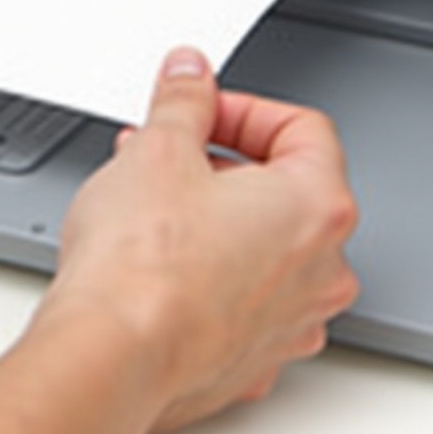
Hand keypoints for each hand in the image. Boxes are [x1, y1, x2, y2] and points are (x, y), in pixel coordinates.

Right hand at [33, 46, 359, 431]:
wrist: (111, 356)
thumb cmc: (143, 267)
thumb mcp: (159, 148)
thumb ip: (185, 101)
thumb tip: (191, 75)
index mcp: (316, 207)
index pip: (303, 127)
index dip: (244, 108)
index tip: (203, 110)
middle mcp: (321, 270)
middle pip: (284, 186)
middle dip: (220, 160)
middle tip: (167, 152)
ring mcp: (291, 321)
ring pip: (263, 244)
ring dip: (213, 214)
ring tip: (151, 203)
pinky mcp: (252, 357)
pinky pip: (242, 295)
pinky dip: (208, 270)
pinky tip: (158, 260)